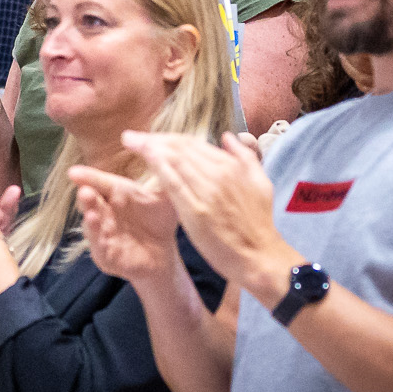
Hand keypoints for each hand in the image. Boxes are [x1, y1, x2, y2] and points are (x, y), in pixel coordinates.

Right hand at [69, 165, 180, 285]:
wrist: (163, 254)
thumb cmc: (159, 220)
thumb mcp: (162, 198)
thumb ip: (163, 176)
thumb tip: (166, 149)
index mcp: (114, 195)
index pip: (98, 183)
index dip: (87, 177)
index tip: (74, 172)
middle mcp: (103, 212)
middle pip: (91, 203)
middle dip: (86, 198)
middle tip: (85, 191)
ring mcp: (102, 234)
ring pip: (92, 226)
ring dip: (91, 221)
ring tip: (92, 215)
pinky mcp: (106, 256)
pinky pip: (100, 249)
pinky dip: (100, 244)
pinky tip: (102, 239)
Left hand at [122, 131, 285, 292]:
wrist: (259, 255)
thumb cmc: (258, 221)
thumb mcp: (261, 182)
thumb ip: (244, 156)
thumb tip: (228, 136)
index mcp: (232, 166)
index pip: (193, 143)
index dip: (169, 137)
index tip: (152, 137)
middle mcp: (220, 174)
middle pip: (180, 148)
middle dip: (154, 138)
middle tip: (133, 136)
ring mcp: (207, 192)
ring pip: (175, 160)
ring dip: (150, 147)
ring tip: (131, 141)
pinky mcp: (196, 211)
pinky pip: (173, 183)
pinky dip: (158, 165)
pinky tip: (145, 155)